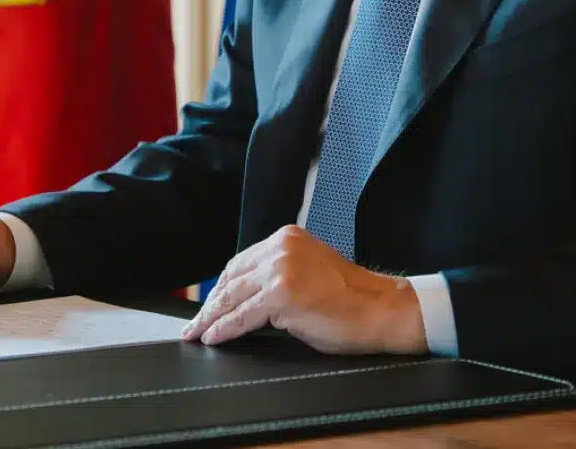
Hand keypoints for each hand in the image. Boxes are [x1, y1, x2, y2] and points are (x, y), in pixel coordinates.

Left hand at [180, 226, 425, 354]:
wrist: (382, 310)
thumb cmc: (352, 299)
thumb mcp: (309, 273)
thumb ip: (278, 276)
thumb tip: (245, 299)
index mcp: (287, 238)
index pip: (241, 263)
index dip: (221, 287)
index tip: (207, 303)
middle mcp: (281, 248)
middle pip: (232, 278)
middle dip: (210, 304)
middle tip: (194, 323)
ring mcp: (280, 270)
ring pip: (233, 297)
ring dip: (210, 318)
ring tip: (196, 333)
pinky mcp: (281, 295)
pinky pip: (243, 316)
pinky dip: (225, 329)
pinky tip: (213, 337)